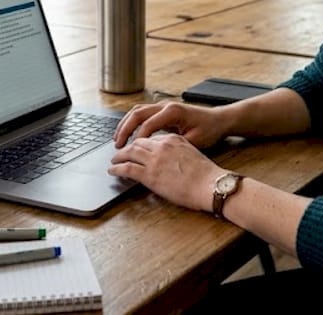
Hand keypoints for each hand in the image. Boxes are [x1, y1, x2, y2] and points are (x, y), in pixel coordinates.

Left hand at [108, 132, 222, 212]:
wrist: (209, 184)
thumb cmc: (206, 175)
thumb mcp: (192, 154)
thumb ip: (178, 152)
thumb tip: (170, 160)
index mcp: (173, 139)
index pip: (151, 138)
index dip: (141, 144)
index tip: (137, 149)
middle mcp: (161, 146)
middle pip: (138, 142)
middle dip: (128, 147)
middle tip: (121, 152)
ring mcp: (154, 159)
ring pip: (129, 152)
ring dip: (119, 156)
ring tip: (114, 160)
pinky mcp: (149, 174)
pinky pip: (127, 168)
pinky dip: (117, 168)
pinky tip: (112, 170)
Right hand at [112, 101, 228, 149]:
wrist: (219, 120)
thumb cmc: (209, 130)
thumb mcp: (194, 141)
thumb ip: (174, 144)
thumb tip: (156, 153)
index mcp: (172, 111)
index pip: (147, 124)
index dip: (137, 139)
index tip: (129, 152)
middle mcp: (165, 105)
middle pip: (137, 113)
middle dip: (125, 129)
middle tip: (117, 145)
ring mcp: (163, 105)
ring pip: (137, 111)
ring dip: (126, 124)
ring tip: (117, 139)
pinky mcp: (162, 110)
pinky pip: (142, 113)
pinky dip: (132, 123)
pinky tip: (128, 134)